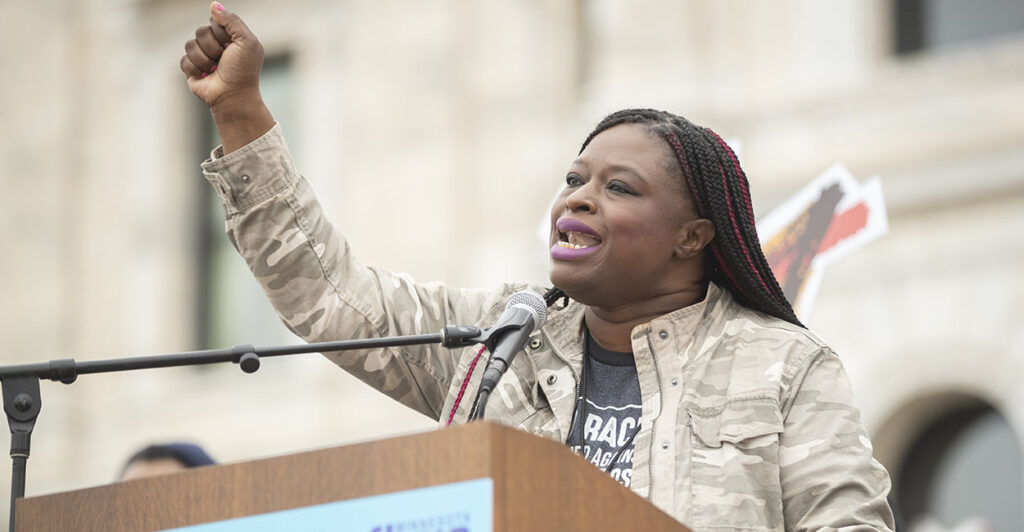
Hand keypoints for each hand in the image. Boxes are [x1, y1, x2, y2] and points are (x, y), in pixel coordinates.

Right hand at [180, 2, 273, 153]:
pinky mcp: (191, 70)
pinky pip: (184, 60)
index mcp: (229, 37)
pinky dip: (196, 69)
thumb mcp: (246, 41)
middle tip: (224, 60)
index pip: (214, 21)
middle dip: (213, 47)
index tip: (232, 46)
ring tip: (215, 70)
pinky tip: (206, 76)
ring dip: (205, 59)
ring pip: (190, 45)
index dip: (222, 33)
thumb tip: (213, 5)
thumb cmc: (244, 71)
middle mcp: (215, 45)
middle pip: (200, 32)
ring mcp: (202, 57)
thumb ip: (232, 20)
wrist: (234, 97)